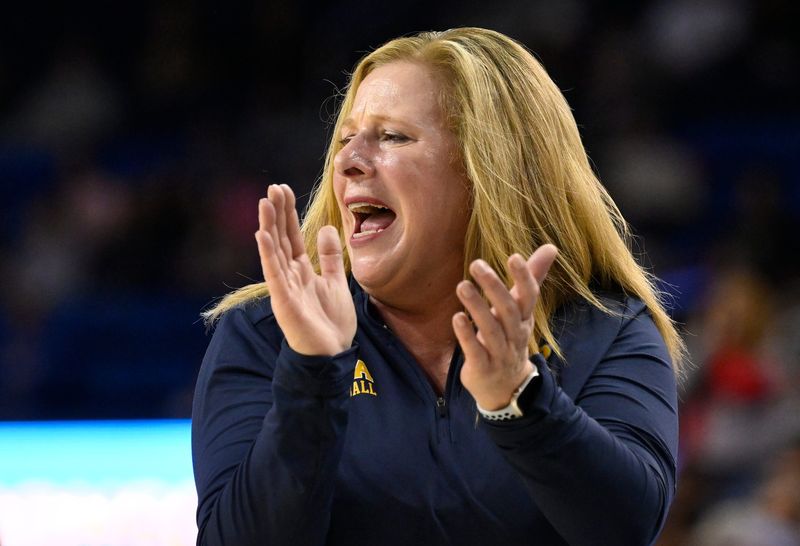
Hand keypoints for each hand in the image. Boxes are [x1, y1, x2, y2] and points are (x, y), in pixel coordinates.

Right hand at [256, 184, 355, 355]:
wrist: (332, 354)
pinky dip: (268, 254)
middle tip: (272, 188)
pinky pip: (274, 274)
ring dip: (269, 226)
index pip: (291, 236)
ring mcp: (284, 288)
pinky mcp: (284, 301)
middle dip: (277, 213)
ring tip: (265, 203)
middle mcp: (289, 276)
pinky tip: (262, 235)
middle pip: (280, 239)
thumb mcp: (336, 282)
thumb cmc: (332, 323)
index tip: (283, 190)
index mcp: (301, 271)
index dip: (287, 214)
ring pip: (274, 251)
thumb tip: (326, 229)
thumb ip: (330, 257)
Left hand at [452, 245, 557, 409]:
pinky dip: (466, 335)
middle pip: (508, 310)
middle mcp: (515, 335)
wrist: (506, 388)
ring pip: (491, 330)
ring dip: (476, 307)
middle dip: (493, 287)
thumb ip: (532, 278)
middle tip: (476, 264)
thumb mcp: (521, 310)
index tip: (513, 257)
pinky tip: (456, 317)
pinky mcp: (482, 368)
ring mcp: (500, 353)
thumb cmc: (510, 337)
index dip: (524, 278)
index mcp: (524, 318)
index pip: (529, 297)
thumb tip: (551, 246)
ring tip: (462, 286)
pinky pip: (475, 351)